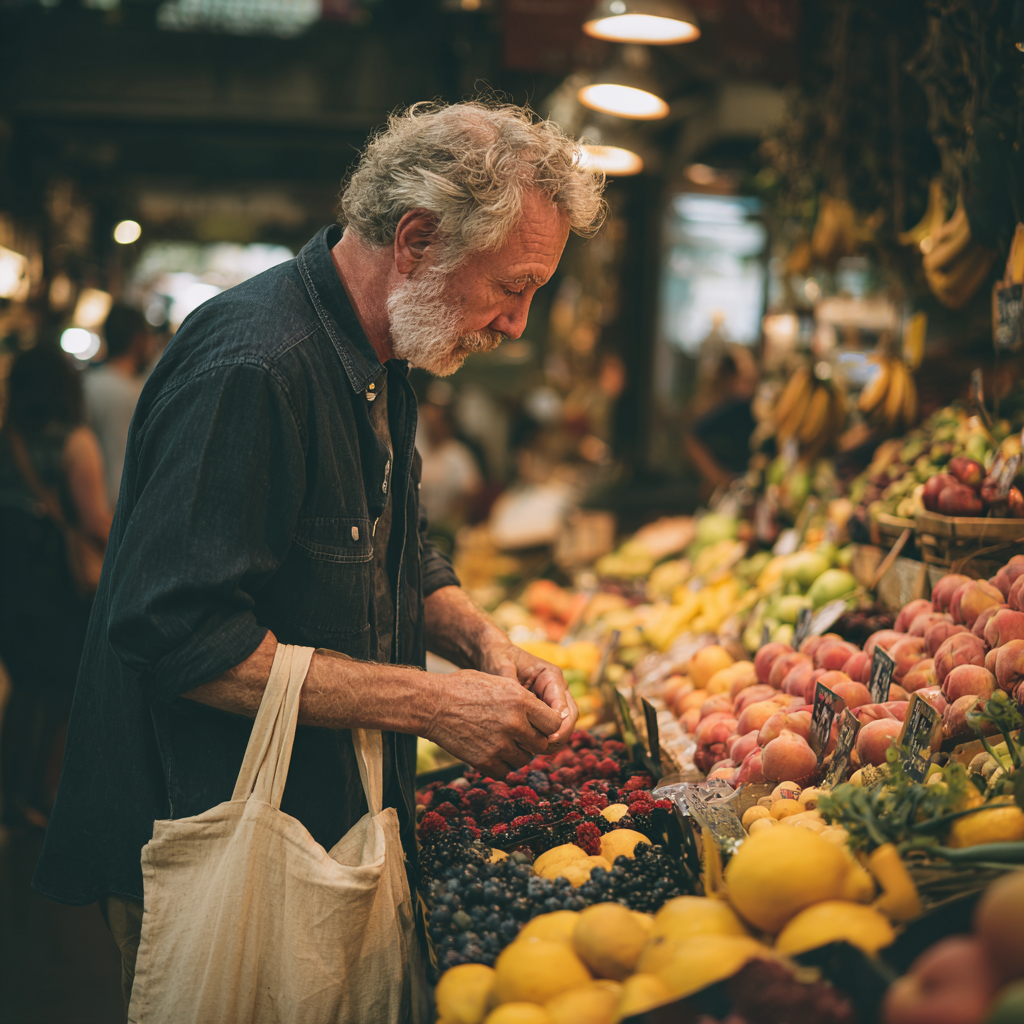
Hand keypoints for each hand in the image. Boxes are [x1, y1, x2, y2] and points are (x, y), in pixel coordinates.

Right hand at [425, 669, 564, 778]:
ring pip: (524, 759)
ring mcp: (500, 744)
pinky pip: (505, 771)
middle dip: (533, 740)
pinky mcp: (485, 761)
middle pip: (541, 744)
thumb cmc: (464, 688)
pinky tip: (491, 751)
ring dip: (517, 753)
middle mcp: (514, 723)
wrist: (432, 704)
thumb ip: (524, 699)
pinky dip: (501, 765)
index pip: (554, 722)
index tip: (540, 725)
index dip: (548, 725)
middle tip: (520, 735)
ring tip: (501, 740)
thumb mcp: (499, 682)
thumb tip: (545, 715)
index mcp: (521, 700)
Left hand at [479, 642, 578, 753]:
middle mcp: (557, 689)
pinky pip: (550, 728)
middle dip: (560, 735)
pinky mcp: (543, 711)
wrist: (493, 655)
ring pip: (563, 726)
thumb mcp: (501, 666)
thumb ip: (510, 683)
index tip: (548, 737)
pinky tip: (526, 747)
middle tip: (541, 749)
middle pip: (570, 717)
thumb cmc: (498, 657)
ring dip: (553, 741)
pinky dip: (543, 739)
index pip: (564, 704)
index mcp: (551, 676)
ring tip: (533, 751)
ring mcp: (552, 701)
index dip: (559, 724)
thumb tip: (520, 703)